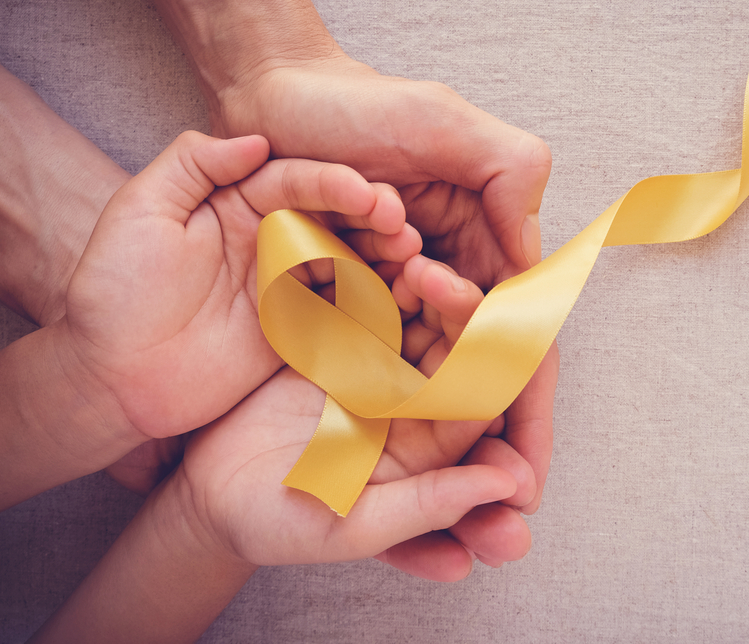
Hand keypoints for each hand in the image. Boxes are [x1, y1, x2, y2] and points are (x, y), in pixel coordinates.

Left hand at [60, 130, 420, 442]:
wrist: (112, 379)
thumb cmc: (114, 292)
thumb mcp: (140, 211)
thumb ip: (193, 165)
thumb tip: (256, 140)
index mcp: (237, 203)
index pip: (296, 182)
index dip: (332, 183)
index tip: (365, 192)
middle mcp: (271, 239)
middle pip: (333, 217)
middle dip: (371, 216)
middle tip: (401, 224)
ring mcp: (289, 286)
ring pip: (348, 258)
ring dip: (382, 255)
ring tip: (412, 256)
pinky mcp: (299, 329)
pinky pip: (345, 308)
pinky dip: (376, 299)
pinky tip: (403, 294)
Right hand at [176, 255, 533, 578]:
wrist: (206, 492)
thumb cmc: (277, 524)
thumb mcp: (351, 526)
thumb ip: (427, 507)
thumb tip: (509, 484)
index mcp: (432, 449)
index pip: (481, 399)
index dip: (488, 362)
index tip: (482, 326)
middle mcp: (416, 403)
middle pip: (456, 347)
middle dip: (459, 311)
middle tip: (438, 278)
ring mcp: (379, 367)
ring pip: (419, 316)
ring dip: (424, 286)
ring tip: (411, 260)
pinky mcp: (342, 341)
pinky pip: (370, 302)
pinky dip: (376, 277)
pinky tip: (374, 255)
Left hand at [214, 52, 558, 514]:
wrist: (272, 99)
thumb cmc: (360, 105)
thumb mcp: (447, 124)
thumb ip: (511, 177)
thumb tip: (533, 264)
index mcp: (481, 251)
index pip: (519, 343)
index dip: (529, 412)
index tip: (527, 478)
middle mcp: (443, 286)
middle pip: (480, 388)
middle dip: (497, 463)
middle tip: (502, 536)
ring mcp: (393, 303)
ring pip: (431, 398)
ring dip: (452, 469)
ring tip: (459, 539)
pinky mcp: (341, 308)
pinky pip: (372, 375)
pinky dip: (387, 430)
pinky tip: (394, 489)